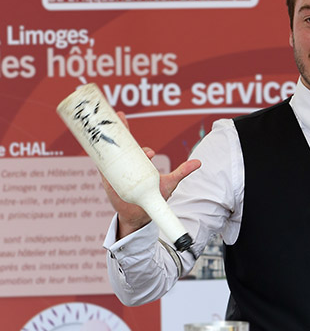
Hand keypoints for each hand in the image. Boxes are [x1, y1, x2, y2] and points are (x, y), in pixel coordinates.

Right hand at [100, 112, 200, 239]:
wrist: (140, 214)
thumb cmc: (155, 196)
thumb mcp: (169, 183)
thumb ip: (182, 172)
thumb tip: (199, 162)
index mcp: (140, 160)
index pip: (135, 144)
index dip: (133, 133)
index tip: (141, 142)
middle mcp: (127, 162)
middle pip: (121, 142)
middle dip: (121, 128)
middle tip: (120, 116)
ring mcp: (116, 169)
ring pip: (110, 150)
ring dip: (106, 138)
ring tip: (103, 128)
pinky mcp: (108, 178)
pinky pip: (100, 164)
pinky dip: (96, 155)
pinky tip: (91, 145)